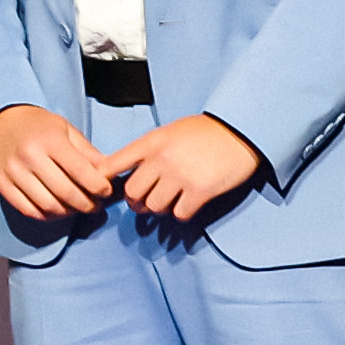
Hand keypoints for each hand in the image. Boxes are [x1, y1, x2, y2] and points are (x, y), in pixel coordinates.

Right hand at [0, 102, 115, 221]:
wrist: (0, 120)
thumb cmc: (38, 125)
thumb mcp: (66, 129)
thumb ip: (88, 152)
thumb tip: (109, 174)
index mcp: (50, 140)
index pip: (82, 172)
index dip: (99, 187)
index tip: (106, 191)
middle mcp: (30, 156)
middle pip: (66, 193)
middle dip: (87, 204)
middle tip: (94, 205)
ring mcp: (13, 172)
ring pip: (48, 206)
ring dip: (68, 213)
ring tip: (76, 208)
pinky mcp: (1, 183)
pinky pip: (28, 210)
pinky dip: (46, 216)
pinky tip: (56, 210)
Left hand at [103, 111, 264, 223]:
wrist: (242, 129)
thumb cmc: (206, 131)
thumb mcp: (171, 132)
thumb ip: (149, 150)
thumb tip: (129, 174)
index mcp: (151, 141)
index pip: (114, 163)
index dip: (102, 179)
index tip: (102, 189)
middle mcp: (162, 159)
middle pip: (132, 193)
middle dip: (137, 202)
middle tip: (146, 202)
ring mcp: (181, 175)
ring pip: (154, 207)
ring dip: (161, 209)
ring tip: (171, 201)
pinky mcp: (200, 190)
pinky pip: (179, 214)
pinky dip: (181, 213)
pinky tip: (189, 204)